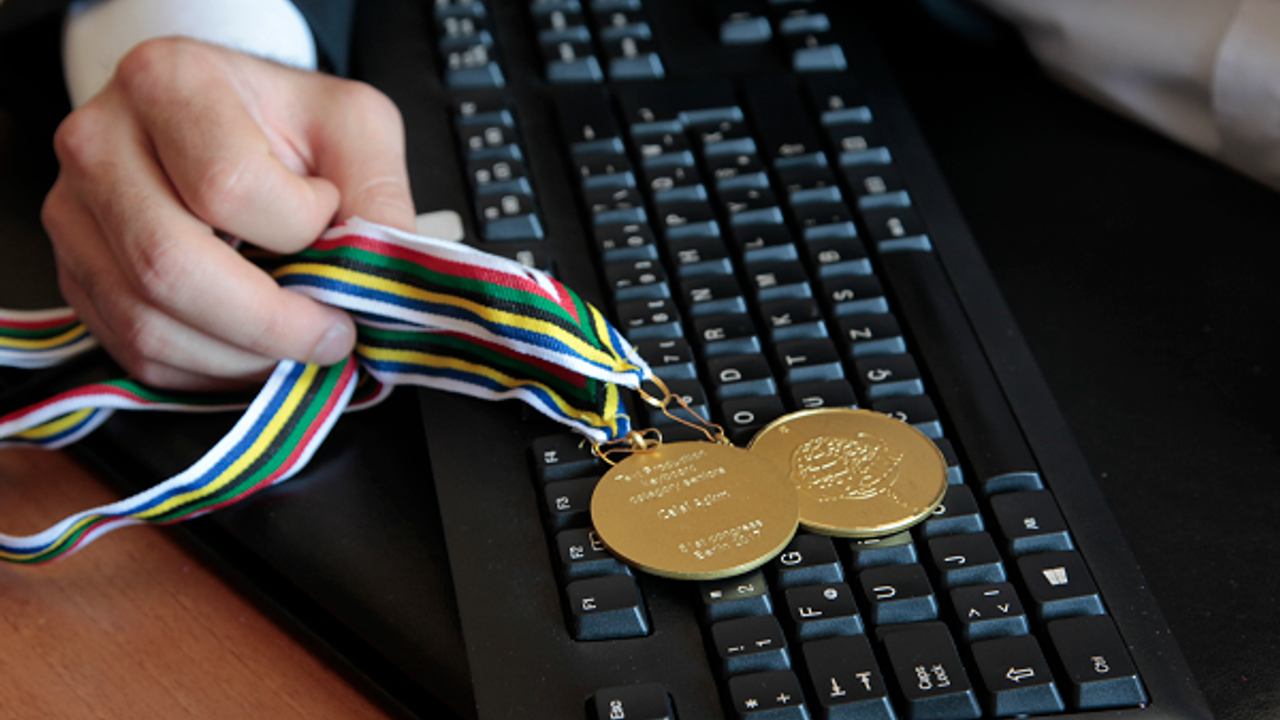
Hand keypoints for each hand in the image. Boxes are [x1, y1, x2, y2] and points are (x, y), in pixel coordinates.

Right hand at [41, 37, 414, 389]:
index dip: (298, 228)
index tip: (335, 225)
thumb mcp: (353, 128)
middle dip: (269, 325)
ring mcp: (75, 214)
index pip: (227, 186)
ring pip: (148, 322)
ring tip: (297, 347)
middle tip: (331, 335)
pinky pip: (134, 351)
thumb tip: (384, 277)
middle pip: (170, 266)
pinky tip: (254, 354)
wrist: (222, 121)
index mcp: (168, 85)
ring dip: (241, 358)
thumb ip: (378, 196)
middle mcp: (100, 144)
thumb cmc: (285, 124)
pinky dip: (207, 371)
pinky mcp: (77, 273)